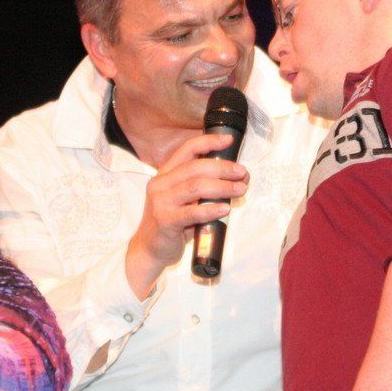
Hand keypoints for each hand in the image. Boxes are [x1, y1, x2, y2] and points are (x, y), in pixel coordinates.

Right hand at [126, 133, 248, 298]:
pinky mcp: (165, 221)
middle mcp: (160, 184)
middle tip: (242, 173)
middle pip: (195, 167)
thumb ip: (201, 188)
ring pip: (195, 187)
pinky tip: (225, 208)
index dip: (208, 142)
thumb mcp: (182, 199)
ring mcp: (161, 202)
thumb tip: (235, 178)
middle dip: (223, 168)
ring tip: (240, 189)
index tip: (228, 140)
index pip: (187, 150)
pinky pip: (192, 213)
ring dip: (222, 186)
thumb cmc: (172, 223)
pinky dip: (211, 209)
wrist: (150, 249)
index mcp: (165, 174)